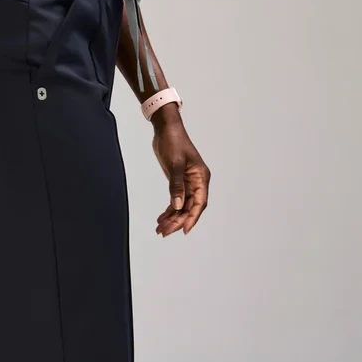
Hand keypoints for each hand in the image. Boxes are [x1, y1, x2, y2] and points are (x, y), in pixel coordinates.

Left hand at [151, 107, 210, 236]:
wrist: (166, 129)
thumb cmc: (173, 142)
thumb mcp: (174, 164)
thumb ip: (176, 186)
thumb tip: (177, 206)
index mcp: (201, 177)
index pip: (199, 203)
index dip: (192, 218)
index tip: (184, 230)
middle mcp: (197, 182)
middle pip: (189, 208)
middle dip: (177, 221)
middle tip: (164, 232)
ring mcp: (187, 183)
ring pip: (181, 206)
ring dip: (172, 218)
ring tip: (160, 229)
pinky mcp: (178, 182)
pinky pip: (175, 200)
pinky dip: (169, 210)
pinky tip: (161, 218)